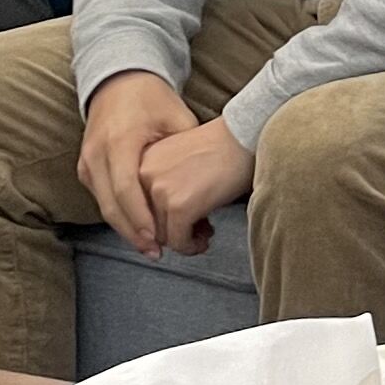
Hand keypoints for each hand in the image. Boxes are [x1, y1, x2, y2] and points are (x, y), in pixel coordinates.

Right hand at [78, 70, 199, 252]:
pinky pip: (101, 198)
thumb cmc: (153, 98)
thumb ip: (186, 151)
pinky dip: (118, 215)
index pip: (127, 189)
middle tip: (157, 253)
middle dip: (133, 234)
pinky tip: (138, 229)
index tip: (157, 239)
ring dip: (126, 229)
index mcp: (120, 140)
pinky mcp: (85, 166)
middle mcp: (96, 153)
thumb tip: (203, 188)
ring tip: (151, 247)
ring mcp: (87, 160)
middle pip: (111, 206)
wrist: (119, 78)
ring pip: (103, 206)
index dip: (141, 218)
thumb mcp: (178, 117)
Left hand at [136, 118, 254, 255]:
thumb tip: (164, 219)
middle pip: (148, 221)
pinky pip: (179, 241)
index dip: (159, 218)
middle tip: (196, 229)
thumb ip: (166, 183)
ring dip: (184, 240)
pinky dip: (192, 247)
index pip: (138, 203)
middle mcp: (144, 175)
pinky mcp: (178, 206)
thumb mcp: (181, 160)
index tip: (177, 222)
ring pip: (163, 235)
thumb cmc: (225, 146)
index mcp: (143, 160)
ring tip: (203, 233)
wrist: (246, 138)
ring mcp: (160, 191)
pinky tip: (206, 239)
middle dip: (173, 230)